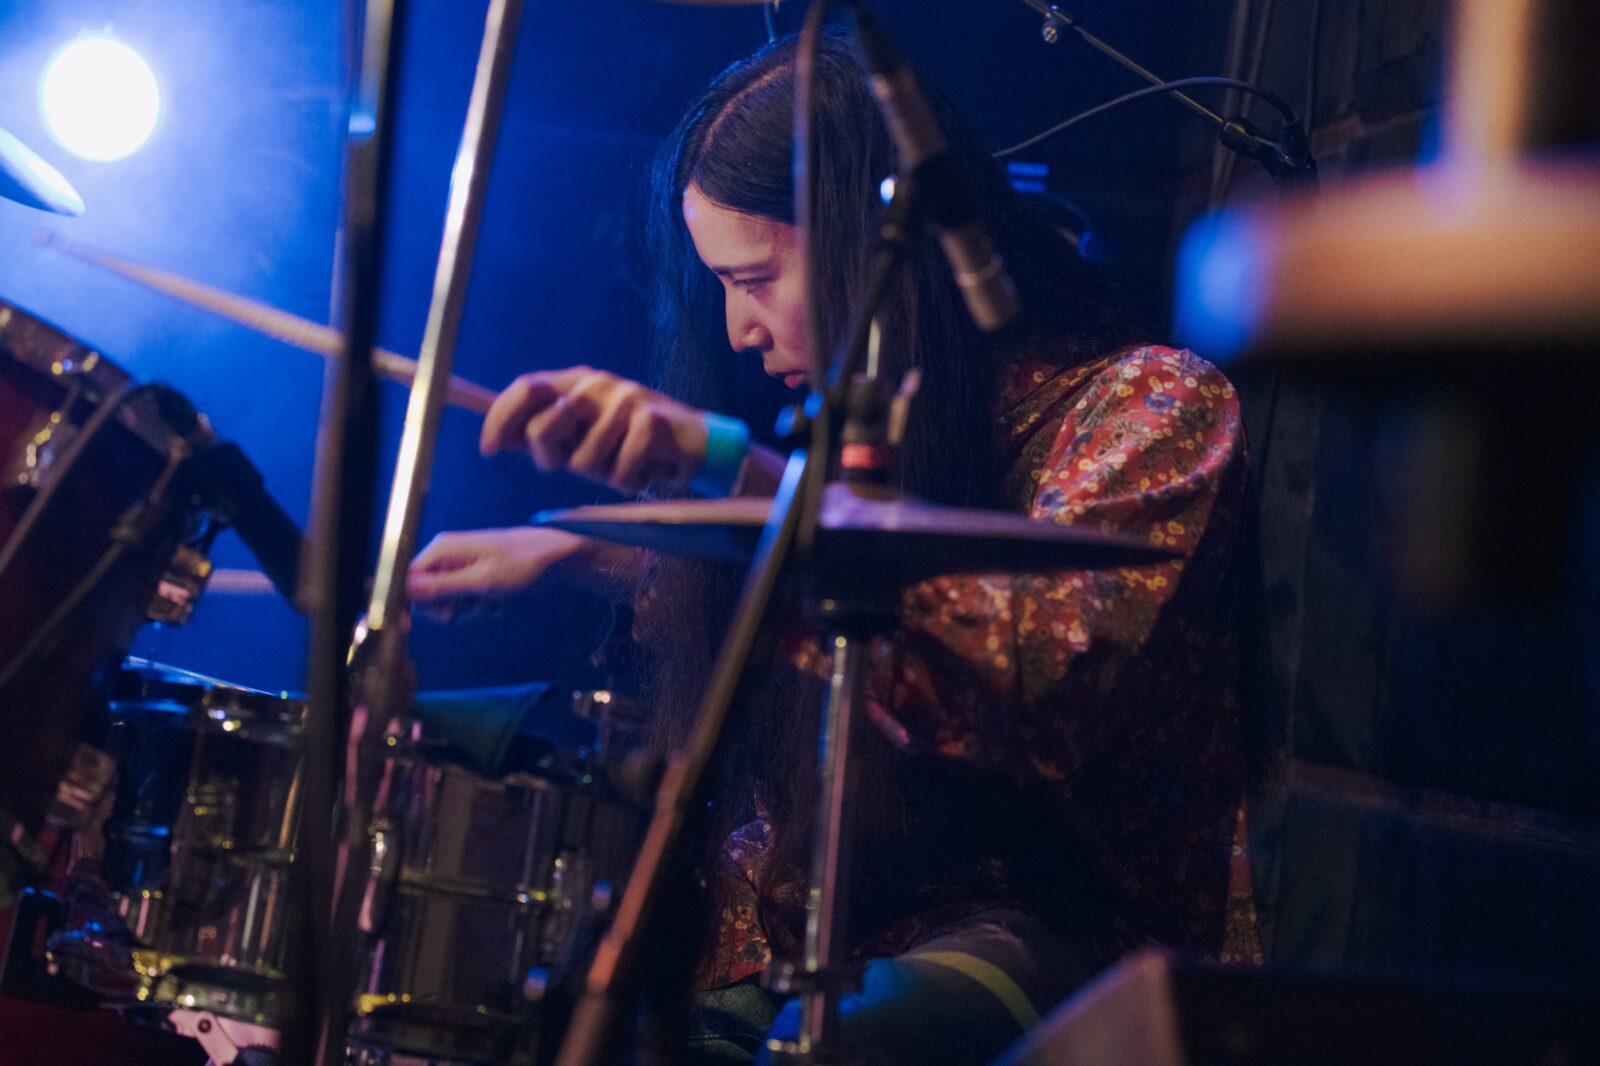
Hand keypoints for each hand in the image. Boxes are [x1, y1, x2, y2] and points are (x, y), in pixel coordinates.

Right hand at [407, 526, 596, 621]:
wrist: (554, 558)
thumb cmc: (521, 564)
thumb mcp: (481, 581)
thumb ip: (442, 587)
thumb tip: (406, 590)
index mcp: (442, 550)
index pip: (406, 580)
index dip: (408, 604)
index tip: (408, 627)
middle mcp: (447, 556)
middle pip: (426, 596)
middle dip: (449, 609)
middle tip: (472, 607)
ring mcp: (460, 566)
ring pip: (448, 602)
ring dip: (469, 610)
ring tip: (492, 601)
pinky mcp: (473, 576)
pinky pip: (466, 601)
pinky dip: (481, 607)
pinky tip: (499, 600)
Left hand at [480, 366, 707, 494]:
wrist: (696, 445)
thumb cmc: (632, 445)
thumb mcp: (585, 437)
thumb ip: (549, 434)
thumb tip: (502, 439)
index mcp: (578, 381)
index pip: (526, 387)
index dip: (499, 420)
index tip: (488, 450)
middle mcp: (598, 383)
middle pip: (544, 427)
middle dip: (551, 460)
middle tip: (576, 466)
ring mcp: (625, 398)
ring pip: (583, 462)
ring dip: (601, 477)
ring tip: (622, 466)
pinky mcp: (650, 420)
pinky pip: (618, 472)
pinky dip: (629, 483)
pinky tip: (646, 471)